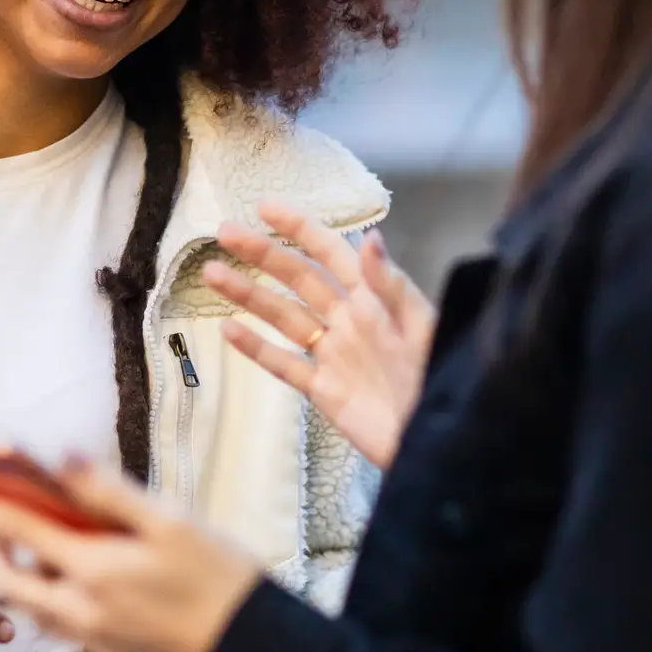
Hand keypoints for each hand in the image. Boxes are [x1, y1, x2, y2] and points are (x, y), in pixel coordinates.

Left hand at [0, 457, 260, 651]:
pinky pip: (62, 625)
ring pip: (34, 606)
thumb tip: (60, 456)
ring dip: (26, 576)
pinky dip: (56, 598)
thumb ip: (107, 492)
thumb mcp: (168, 522)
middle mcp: (80, 609)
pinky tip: (88, 580)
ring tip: (49, 546)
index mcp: (91, 568)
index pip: (15, 527)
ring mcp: (92, 638)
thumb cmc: (218, 576)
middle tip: (6, 521)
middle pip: (9, 580)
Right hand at [202, 201, 434, 469]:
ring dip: (248, 294)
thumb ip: (391, 286)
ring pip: (283, 316)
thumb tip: (370, 238)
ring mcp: (333, 354)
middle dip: (262, 254)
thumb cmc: (439, 382)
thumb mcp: (422, 329)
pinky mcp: (324, 390)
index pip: (331, 254)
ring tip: (212, 272)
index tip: (266, 208)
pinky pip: (284, 364)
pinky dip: (256, 347)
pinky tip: (228, 329)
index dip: (300, 229)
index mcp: (373, 299)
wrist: (436, 443)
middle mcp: (349, 320)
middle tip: (224, 232)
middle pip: (298, 279)